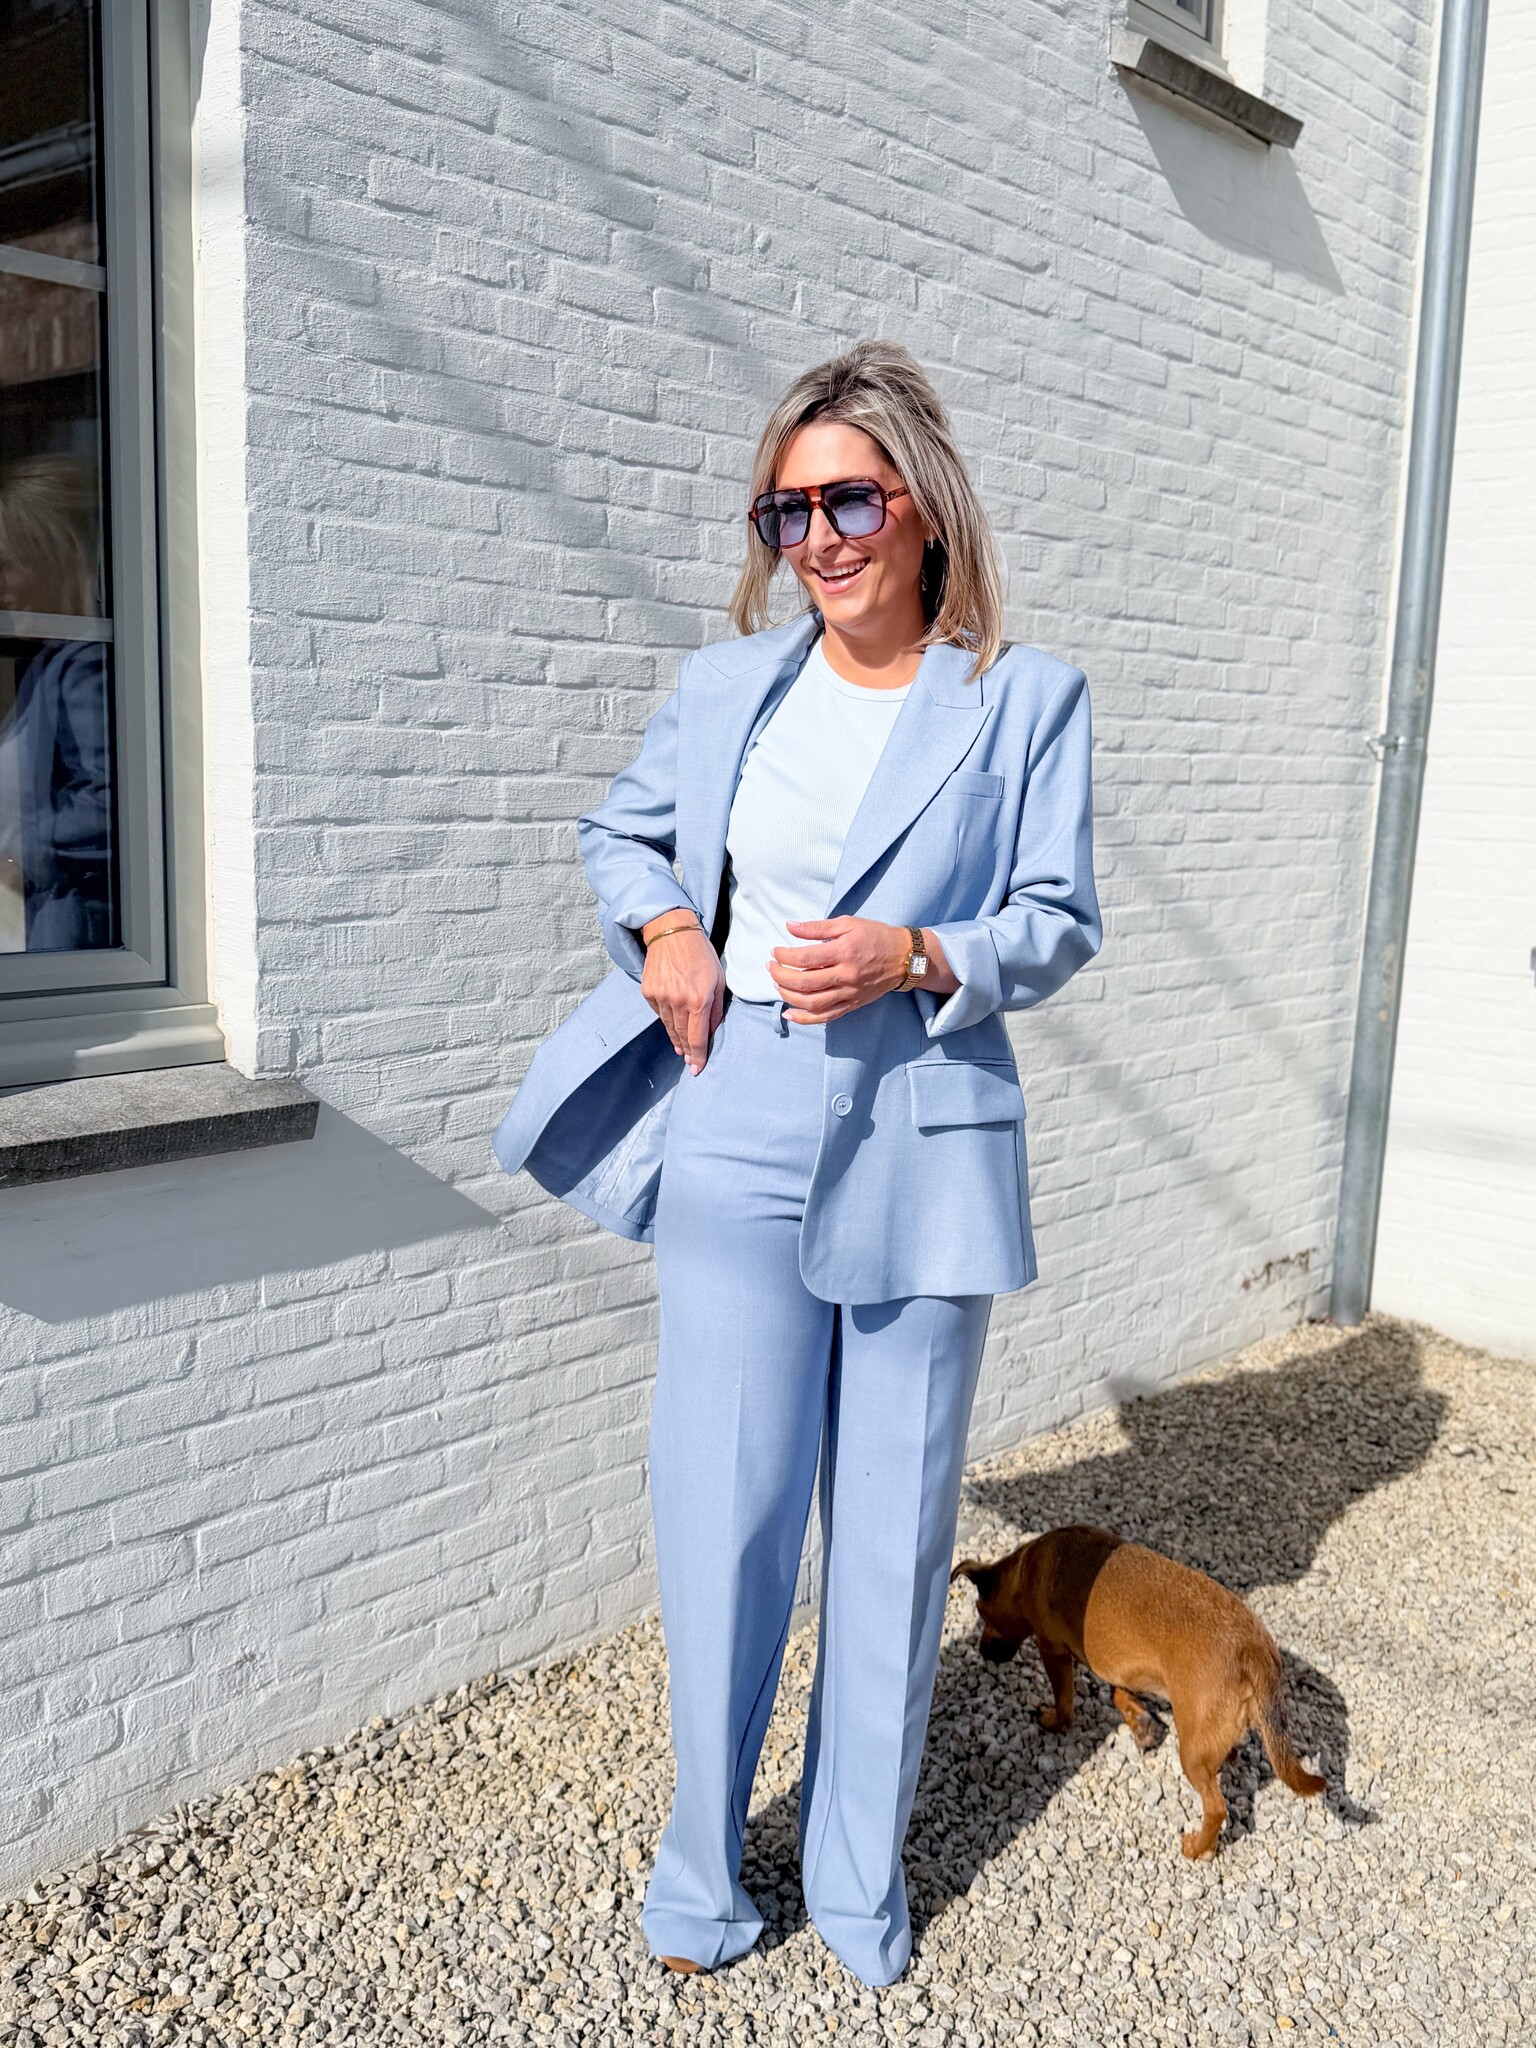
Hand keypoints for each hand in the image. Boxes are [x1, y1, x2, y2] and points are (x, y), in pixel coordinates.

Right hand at [639, 915, 725, 1072]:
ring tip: (681, 1049)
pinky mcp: (648, 992)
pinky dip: (666, 1020)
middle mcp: (677, 1002)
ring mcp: (660, 997)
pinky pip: (658, 1013)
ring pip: (668, 1027)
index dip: (698, 1056)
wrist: (671, 932)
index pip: (697, 1037)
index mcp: (698, 999)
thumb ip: (716, 1008)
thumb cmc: (700, 954)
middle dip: (687, 1051)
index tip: (697, 1068)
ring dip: (676, 1039)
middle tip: (690, 1062)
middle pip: (681, 1036)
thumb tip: (712, 1030)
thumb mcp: (718, 979)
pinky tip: (672, 1024)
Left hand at [767, 917, 912, 1023]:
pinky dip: (804, 1018)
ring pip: (812, 1002)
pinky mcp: (852, 1004)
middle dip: (781, 976)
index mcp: (844, 952)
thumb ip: (817, 927)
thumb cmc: (875, 936)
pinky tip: (789, 1014)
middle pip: (804, 982)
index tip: (776, 952)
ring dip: (788, 996)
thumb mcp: (848, 923)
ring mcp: (849, 993)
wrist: (904, 958)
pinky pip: (825, 1017)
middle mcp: (846, 975)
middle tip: (771, 967)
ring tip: (777, 985)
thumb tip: (789, 926)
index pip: (805, 958)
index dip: (784, 956)